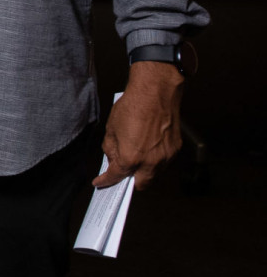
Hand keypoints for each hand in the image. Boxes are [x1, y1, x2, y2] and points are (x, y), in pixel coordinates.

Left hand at [95, 61, 183, 189]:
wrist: (157, 92)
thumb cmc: (132, 107)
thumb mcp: (111, 128)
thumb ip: (110, 148)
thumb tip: (113, 158)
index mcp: (131, 158)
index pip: (116, 176)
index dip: (106, 181)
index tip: (100, 182)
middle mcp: (151, 162)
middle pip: (141, 184)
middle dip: (129, 182)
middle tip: (121, 174)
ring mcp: (166, 157)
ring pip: (155, 175)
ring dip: (144, 172)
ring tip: (134, 161)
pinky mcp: (176, 149)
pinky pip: (164, 163)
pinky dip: (155, 162)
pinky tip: (148, 151)